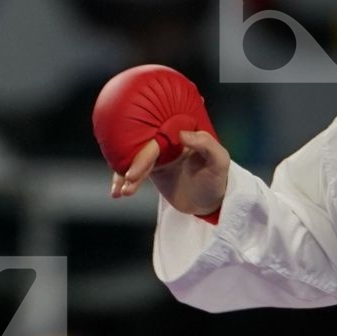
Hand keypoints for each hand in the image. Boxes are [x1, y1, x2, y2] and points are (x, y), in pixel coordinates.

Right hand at [110, 130, 228, 217]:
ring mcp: (158, 155)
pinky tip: (117, 192)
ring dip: (124, 175)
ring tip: (123, 191)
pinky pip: (133, 172)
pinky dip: (123, 181)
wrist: (210, 203)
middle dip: (133, 164)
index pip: (158, 137)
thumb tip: (182, 134)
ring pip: (134, 160)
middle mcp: (167, 140)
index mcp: (181, 132)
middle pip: (143, 149)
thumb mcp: (220, 161)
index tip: (137, 164)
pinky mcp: (151, 168)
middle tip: (130, 178)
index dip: (146, 149)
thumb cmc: (218, 179)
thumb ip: (206, 144)